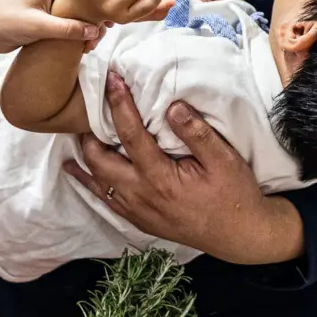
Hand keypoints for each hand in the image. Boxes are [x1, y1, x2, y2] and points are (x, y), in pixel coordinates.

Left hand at [0, 0, 105, 51]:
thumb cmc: (5, 22)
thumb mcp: (38, 26)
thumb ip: (66, 28)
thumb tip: (95, 31)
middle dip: (102, 1)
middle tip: (114, 18)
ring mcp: (52, 4)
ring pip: (81, 5)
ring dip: (92, 17)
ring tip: (102, 33)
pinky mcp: (48, 18)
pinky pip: (71, 18)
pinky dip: (81, 27)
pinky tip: (87, 41)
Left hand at [66, 72, 303, 264]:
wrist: (239, 236)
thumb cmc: (234, 195)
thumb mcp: (223, 160)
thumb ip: (196, 133)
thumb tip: (171, 106)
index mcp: (159, 178)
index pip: (130, 135)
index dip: (119, 105)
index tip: (112, 80)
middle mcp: (140, 195)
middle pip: (99, 159)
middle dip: (90, 130)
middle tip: (90, 104)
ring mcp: (136, 210)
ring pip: (97, 180)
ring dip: (85, 154)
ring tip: (78, 130)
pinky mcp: (138, 219)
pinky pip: (105, 198)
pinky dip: (88, 181)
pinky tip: (78, 170)